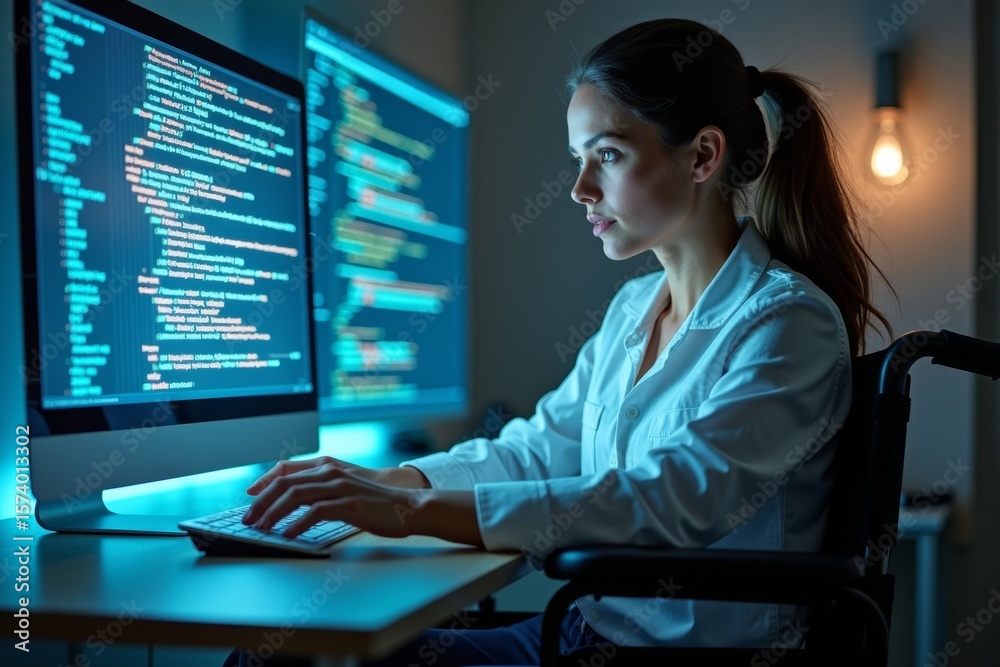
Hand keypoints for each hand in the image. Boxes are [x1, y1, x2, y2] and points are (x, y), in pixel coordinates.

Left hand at [241, 462, 482, 545]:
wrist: (408, 507)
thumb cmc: (375, 504)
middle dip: (262, 503)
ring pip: (296, 496)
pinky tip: (288, 534)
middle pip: (286, 484)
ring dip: (274, 513)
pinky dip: (297, 524)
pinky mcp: (350, 505)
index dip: (264, 482)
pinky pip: (316, 512)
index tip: (249, 497)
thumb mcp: (345, 492)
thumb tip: (293, 507)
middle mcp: (331, 474)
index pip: (286, 470)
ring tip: (261, 528)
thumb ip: (322, 493)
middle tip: (248, 520)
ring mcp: (341, 488)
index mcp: (328, 468)